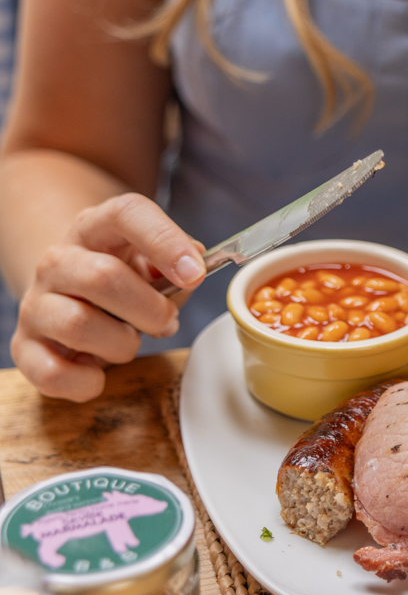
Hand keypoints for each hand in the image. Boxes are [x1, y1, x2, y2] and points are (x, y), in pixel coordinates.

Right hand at [11, 193, 204, 400]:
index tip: (195, 274)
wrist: (71, 296)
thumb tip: (194, 267)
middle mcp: (58, 261)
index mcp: (96, 229)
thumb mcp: (155, 260)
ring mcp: (36, 303)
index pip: (126, 213)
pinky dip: (87, 381)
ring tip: (129, 341)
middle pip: (102, 276)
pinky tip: (99, 371)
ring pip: (78, 325)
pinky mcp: (25, 346)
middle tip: (166, 321)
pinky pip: (54, 373)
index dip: (166, 242)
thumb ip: (182, 260)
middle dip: (150, 309)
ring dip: (122, 344)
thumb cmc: (125, 280)